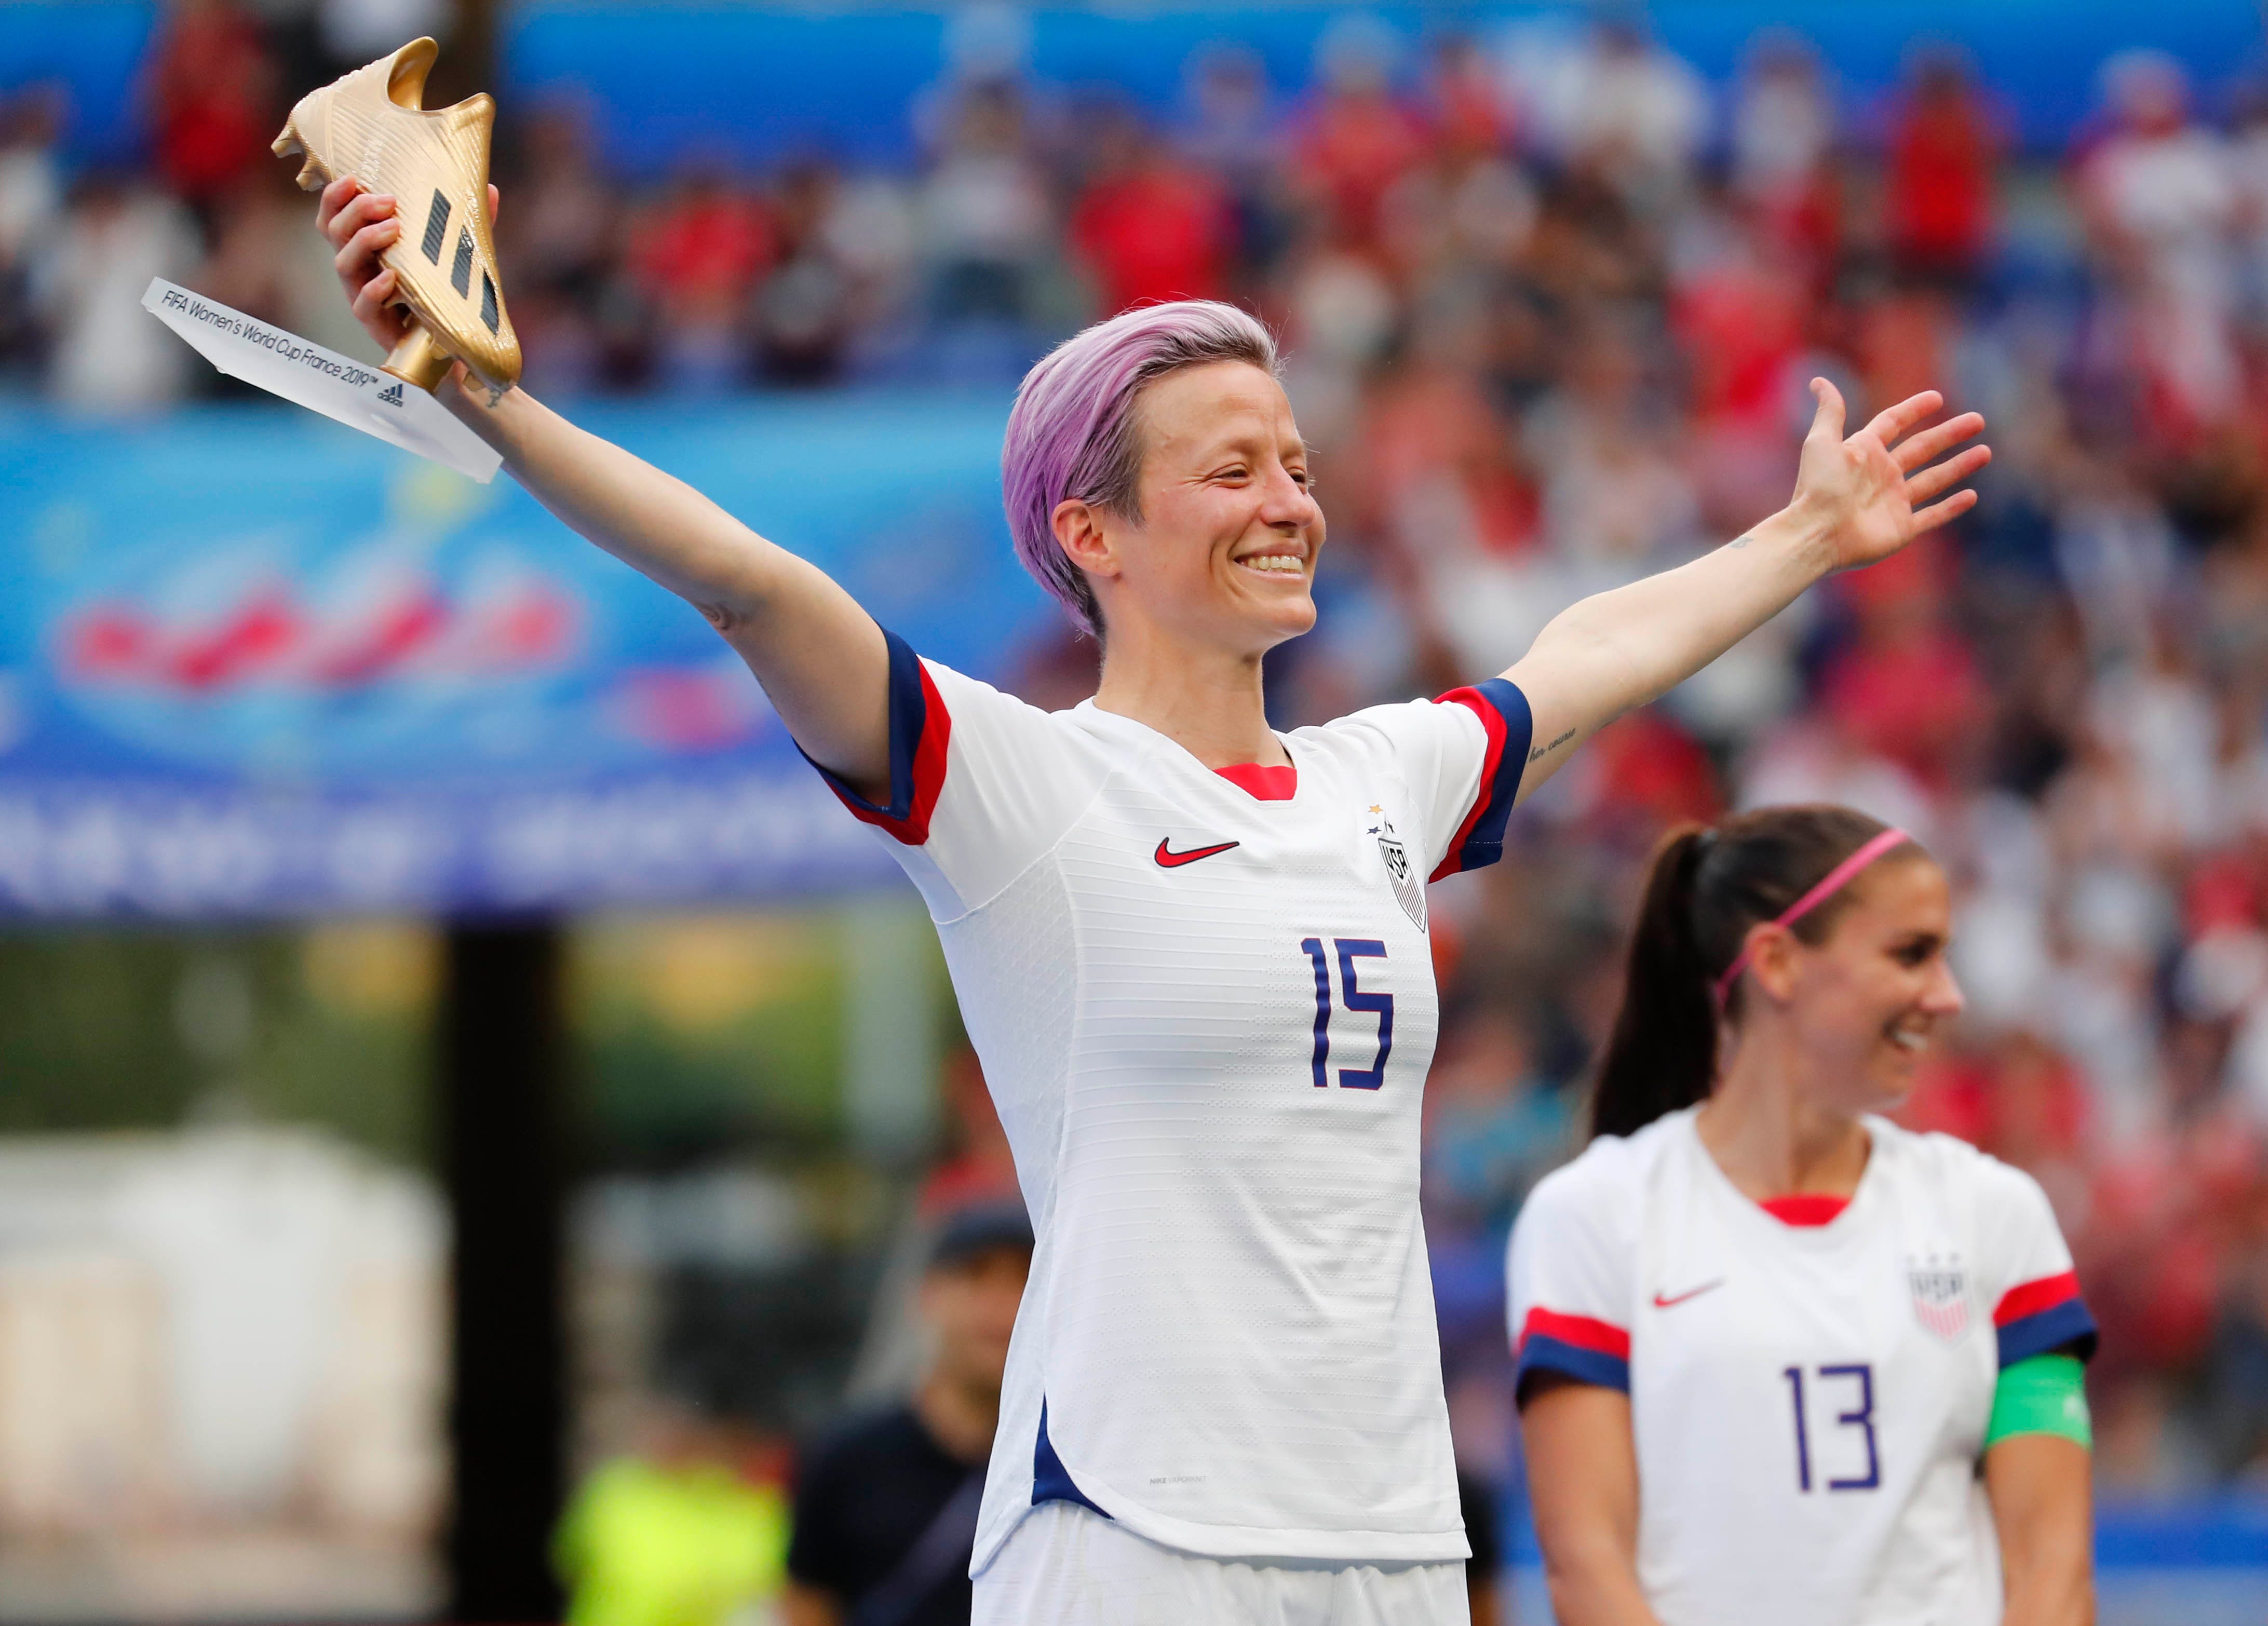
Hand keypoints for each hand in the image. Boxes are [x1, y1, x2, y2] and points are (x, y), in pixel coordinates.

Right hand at [316, 176, 501, 355]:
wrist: (454, 348)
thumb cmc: (445, 295)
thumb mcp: (456, 254)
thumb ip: (467, 224)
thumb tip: (490, 190)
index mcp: (366, 248)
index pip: (336, 217)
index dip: (336, 196)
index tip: (354, 178)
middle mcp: (358, 269)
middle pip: (335, 232)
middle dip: (356, 211)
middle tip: (388, 202)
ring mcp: (362, 296)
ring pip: (343, 263)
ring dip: (364, 241)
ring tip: (393, 228)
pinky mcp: (375, 325)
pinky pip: (363, 306)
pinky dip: (373, 289)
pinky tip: (391, 276)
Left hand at [1787, 379, 1989, 571]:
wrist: (1816, 533)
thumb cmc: (1818, 487)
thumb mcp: (1822, 442)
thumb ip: (1830, 411)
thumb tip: (1819, 381)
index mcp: (1864, 452)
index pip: (1893, 424)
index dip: (1913, 410)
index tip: (1937, 398)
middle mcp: (1880, 475)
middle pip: (1922, 449)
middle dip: (1950, 434)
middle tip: (1977, 420)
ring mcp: (1892, 503)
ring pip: (1933, 480)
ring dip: (1959, 466)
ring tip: (1985, 452)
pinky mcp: (1901, 529)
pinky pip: (1932, 516)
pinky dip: (1951, 507)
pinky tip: (1971, 495)